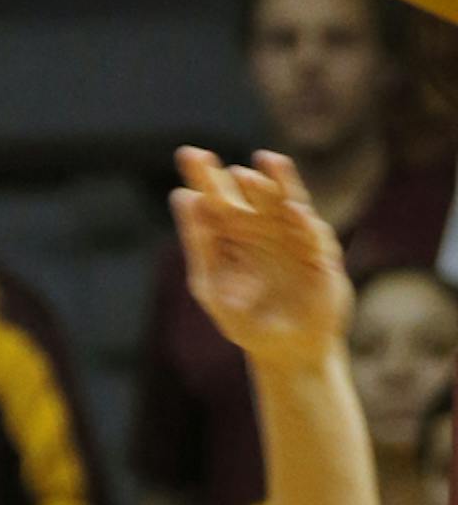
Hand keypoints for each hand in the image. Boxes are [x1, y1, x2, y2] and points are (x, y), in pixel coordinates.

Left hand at [173, 147, 351, 371]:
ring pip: (285, 204)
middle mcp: (264, 228)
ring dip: (274, 187)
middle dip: (239, 177)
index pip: (216, 197)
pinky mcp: (320, 256)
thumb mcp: (212, 285)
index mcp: (232, 233)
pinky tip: (295, 212)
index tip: (189, 154)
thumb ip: (200, 244)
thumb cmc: (244, 319)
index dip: (204, 175)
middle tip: (223, 162)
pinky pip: (313, 237)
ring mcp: (294, 238)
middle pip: (252, 193)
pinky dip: (305, 224)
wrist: (285, 350)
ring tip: (255, 171)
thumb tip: (183, 196)